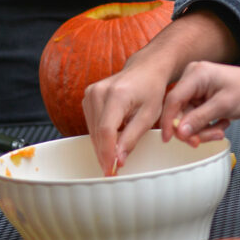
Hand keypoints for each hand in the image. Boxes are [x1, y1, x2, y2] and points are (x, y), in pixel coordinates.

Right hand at [82, 47, 174, 174]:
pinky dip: (101, 135)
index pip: (106, 130)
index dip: (107, 153)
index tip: (111, 170)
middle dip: (105, 153)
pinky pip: (91, 123)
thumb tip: (118, 159)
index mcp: (116, 94)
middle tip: (113, 170)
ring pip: (92, 130)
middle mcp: (98, 92)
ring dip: (102, 145)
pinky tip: (113, 139)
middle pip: (97, 132)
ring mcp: (90, 93)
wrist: (146, 69)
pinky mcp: (87, 97)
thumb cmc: (151, 90)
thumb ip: (132, 137)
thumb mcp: (149, 115)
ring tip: (115, 156)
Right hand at [160, 62, 239, 143]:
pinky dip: (207, 126)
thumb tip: (179, 132)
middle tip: (207, 139)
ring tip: (220, 130)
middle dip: (193, 129)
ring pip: (187, 118)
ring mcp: (196, 89)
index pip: (173, 99)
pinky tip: (221, 123)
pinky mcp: (200, 98)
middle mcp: (192, 79)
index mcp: (196, 74)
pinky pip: (195, 118)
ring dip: (203, 130)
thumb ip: (199, 119)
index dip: (169, 120)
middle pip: (179, 112)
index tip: (169, 139)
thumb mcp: (224, 105)